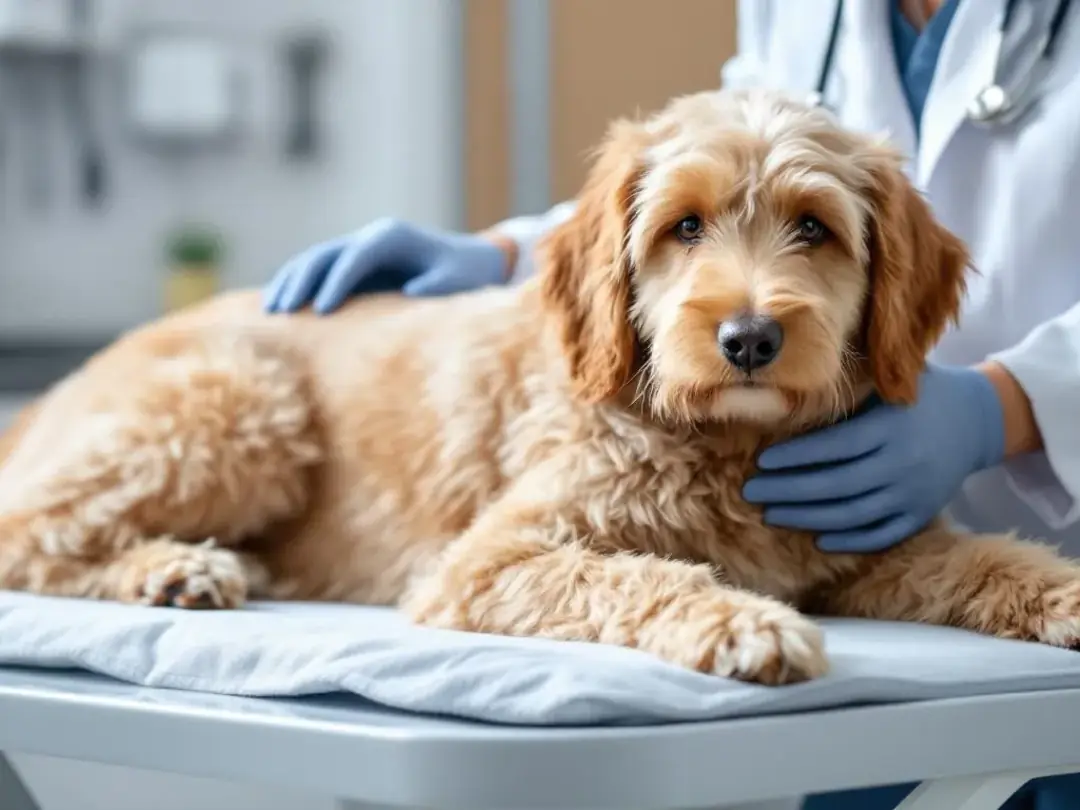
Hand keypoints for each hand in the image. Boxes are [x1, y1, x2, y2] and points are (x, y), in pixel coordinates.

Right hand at [263, 218, 510, 313]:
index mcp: (392, 238)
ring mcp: (359, 249)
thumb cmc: (464, 275)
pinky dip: (297, 286)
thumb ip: (436, 285)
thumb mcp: (456, 280)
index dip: (336, 282)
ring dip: (290, 282)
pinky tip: (277, 306)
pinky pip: (318, 273)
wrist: (469, 263)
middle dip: (301, 281)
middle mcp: (370, 238)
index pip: (354, 257)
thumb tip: (410, 290)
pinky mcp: (354, 266)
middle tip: (281, 311)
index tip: (322, 311)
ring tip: (269, 310)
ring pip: (313, 260)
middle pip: (324, 254)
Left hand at [742, 364, 1005, 552]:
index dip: (794, 457)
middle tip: (750, 491)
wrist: (977, 419)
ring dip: (807, 517)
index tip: (760, 462)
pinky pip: (881, 534)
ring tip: (771, 514)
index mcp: (890, 426)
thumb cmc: (914, 396)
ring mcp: (915, 493)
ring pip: (852, 514)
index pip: (833, 447)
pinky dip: (848, 540)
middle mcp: (903, 462)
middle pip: (836, 485)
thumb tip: (783, 394)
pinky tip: (817, 538)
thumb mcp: (885, 384)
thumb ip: (845, 393)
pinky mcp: (923, 514)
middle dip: (787, 491)